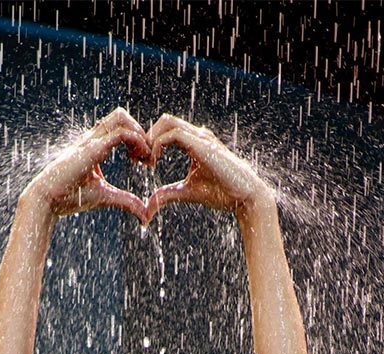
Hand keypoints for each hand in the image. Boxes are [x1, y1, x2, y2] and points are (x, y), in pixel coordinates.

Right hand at [22, 107, 149, 221]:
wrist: (47, 200)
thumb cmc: (70, 198)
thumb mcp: (105, 197)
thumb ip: (126, 201)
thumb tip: (144, 215)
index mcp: (93, 146)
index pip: (118, 127)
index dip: (135, 138)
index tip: (141, 160)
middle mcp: (92, 139)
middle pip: (120, 115)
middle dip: (139, 130)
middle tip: (145, 155)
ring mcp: (91, 141)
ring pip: (121, 117)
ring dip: (139, 134)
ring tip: (144, 156)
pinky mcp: (92, 148)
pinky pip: (120, 134)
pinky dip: (136, 141)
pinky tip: (139, 158)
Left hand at [144, 114, 272, 223]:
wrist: (245, 197)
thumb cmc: (223, 194)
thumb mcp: (187, 191)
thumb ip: (168, 193)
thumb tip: (149, 203)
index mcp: (195, 143)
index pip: (166, 130)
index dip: (149, 142)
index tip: (140, 162)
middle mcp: (198, 136)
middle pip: (164, 121)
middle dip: (146, 136)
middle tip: (138, 159)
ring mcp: (201, 138)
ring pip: (167, 122)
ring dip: (150, 138)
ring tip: (146, 160)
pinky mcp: (202, 145)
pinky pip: (173, 135)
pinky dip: (158, 145)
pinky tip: (154, 161)